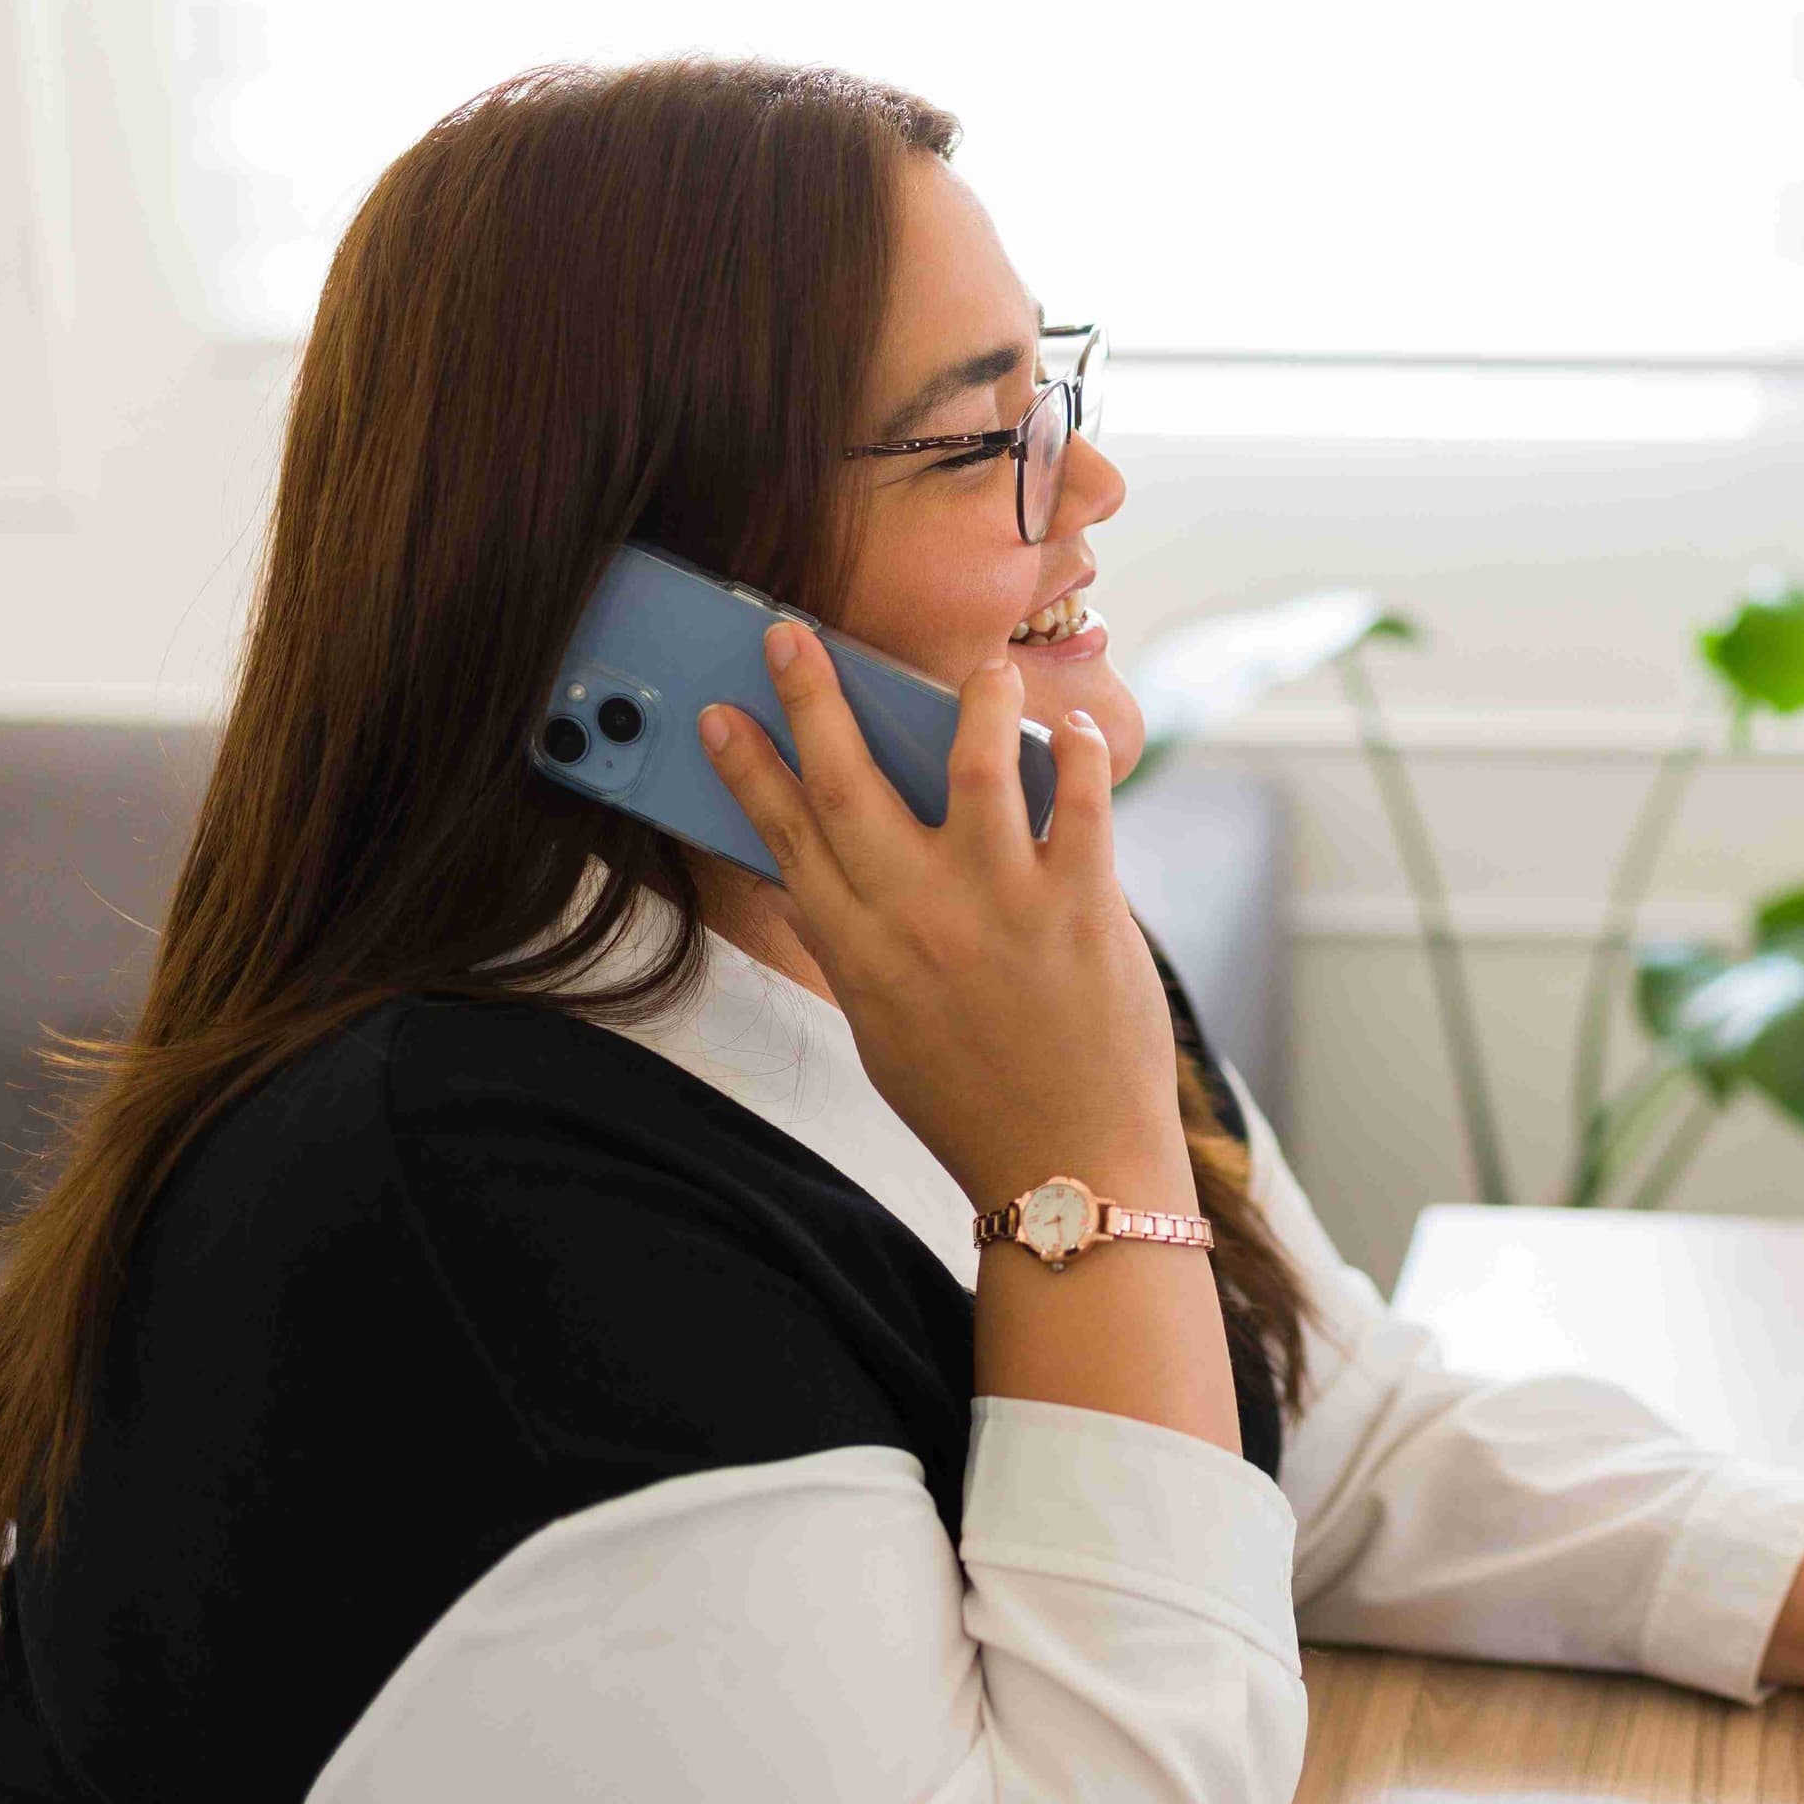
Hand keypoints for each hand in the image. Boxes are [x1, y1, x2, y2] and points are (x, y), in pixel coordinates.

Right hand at [699, 624, 1188, 1212]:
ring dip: (974, 702)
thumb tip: (804, 876)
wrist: (1068, 1170)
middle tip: (790, 633)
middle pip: (846, 779)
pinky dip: (1076, 755)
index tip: (719, 713)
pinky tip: (1073, 731)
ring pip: (975, 763)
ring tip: (985, 671)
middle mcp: (918, 915)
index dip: (745, 767)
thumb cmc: (972, 1104)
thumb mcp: (879, 1029)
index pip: (783, 835)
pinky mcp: (1084, 905)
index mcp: (858, 949)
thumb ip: (848, 945)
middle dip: (810, 696)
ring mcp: (1003, 904)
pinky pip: (1080, 802)